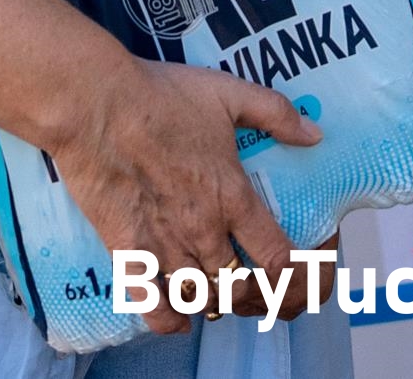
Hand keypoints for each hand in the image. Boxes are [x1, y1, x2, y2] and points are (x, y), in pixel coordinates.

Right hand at [40, 49, 325, 334]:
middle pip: (236, 284)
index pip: (275, 255)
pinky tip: (178, 319)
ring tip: (213, 289)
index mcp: (232, 196)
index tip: (290, 271)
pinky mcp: (126, 250)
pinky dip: (169, 319)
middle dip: (246, 289)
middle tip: (245, 280)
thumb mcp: (229, 93)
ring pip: (199, 295)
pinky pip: (151, 304)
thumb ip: (275, 114)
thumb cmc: (162, 97)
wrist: (97, 106)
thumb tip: (314, 135)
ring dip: (210, 299)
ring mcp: (164, 244)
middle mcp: (203, 229)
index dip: (289, 272)